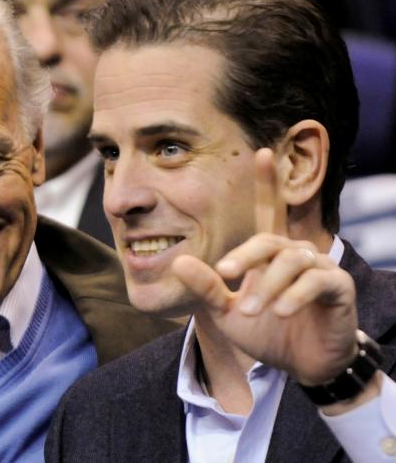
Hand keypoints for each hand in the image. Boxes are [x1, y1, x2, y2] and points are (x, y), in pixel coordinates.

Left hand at [172, 148, 357, 385]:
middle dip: (244, 256)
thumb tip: (180, 261)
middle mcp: (296, 252)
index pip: (270, 212)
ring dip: (266, 285)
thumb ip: (206, 287)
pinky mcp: (338, 287)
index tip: (262, 152)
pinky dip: (294, 295)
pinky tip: (281, 313)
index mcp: (270, 253)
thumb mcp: (226, 311)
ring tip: (248, 310)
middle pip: (269, 239)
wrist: (299, 366)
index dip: (267, 183)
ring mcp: (320, 267)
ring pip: (290, 260)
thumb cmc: (264, 332)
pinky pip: (316, 281)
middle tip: (224, 275)